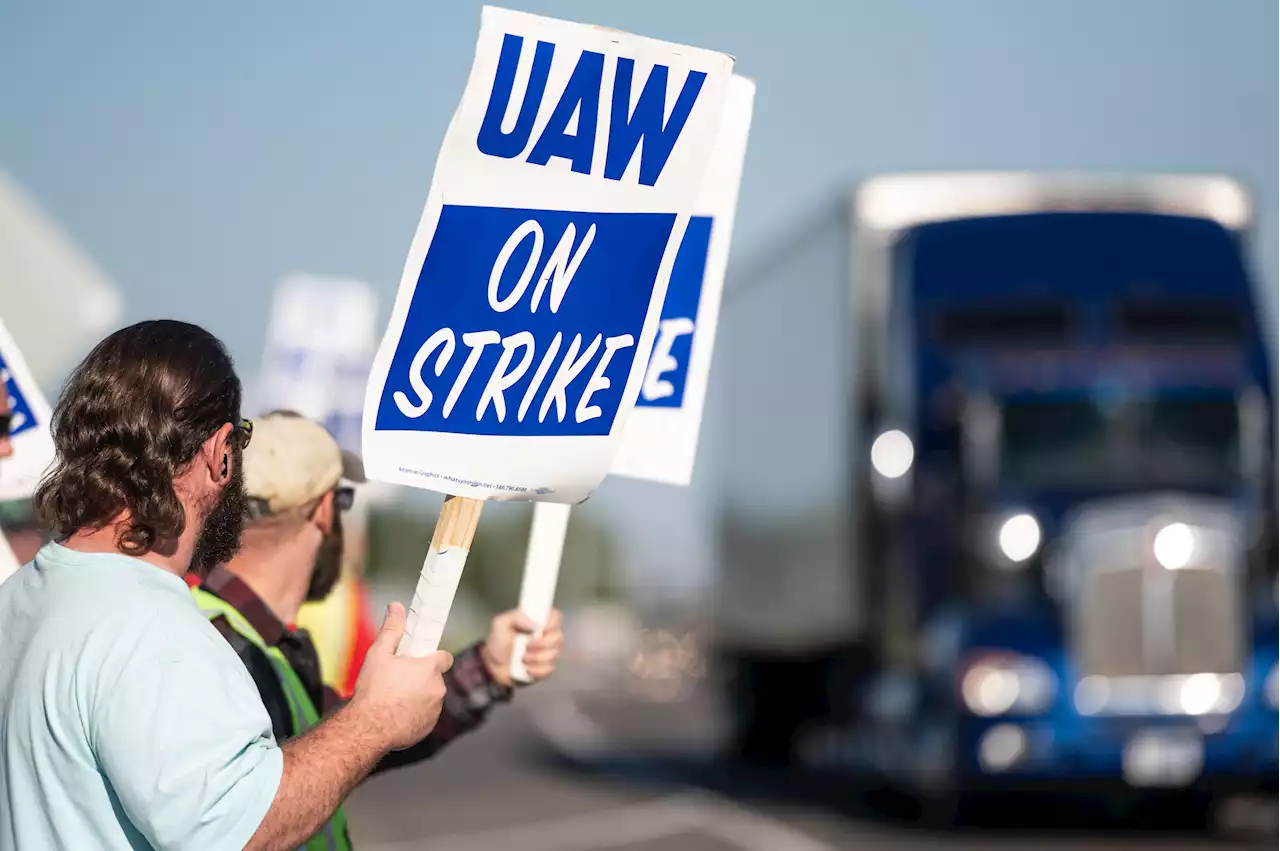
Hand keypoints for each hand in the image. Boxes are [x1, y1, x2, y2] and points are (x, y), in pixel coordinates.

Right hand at [350, 603, 453, 750]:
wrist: (367, 728)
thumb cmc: (373, 691)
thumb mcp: (379, 654)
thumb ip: (392, 629)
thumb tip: (396, 607)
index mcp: (430, 669)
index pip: (444, 657)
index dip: (432, 657)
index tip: (420, 659)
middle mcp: (438, 689)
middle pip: (434, 678)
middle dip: (421, 678)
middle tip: (398, 680)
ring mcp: (435, 710)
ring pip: (430, 697)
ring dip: (419, 696)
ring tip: (395, 698)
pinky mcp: (428, 727)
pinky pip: (425, 716)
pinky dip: (415, 714)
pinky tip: (396, 715)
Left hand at [481, 608, 563, 687]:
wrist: (492, 666)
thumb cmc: (499, 641)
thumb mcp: (501, 624)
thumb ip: (517, 617)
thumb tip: (536, 624)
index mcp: (539, 622)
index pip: (556, 616)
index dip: (552, 622)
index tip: (540, 629)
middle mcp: (547, 636)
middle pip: (558, 637)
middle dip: (542, 643)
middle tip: (526, 646)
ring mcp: (548, 653)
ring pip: (554, 654)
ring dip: (536, 657)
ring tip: (522, 658)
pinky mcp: (545, 669)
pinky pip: (549, 669)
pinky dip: (536, 670)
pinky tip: (526, 668)